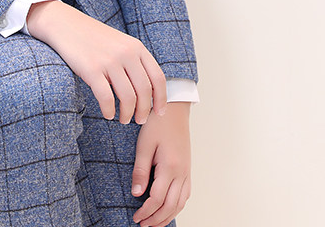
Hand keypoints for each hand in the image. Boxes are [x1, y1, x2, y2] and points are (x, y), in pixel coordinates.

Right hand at [25, 0, 166, 123]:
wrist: (65, 24)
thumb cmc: (92, 37)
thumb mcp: (119, 42)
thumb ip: (134, 60)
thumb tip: (148, 91)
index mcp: (135, 46)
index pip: (158, 77)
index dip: (161, 99)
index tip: (159, 113)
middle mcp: (126, 53)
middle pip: (144, 91)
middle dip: (144, 111)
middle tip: (139, 120)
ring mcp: (109, 61)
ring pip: (128, 98)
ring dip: (127, 114)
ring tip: (123, 120)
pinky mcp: (91, 69)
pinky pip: (107, 98)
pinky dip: (109, 111)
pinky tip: (107, 114)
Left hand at [131, 102, 191, 226]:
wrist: (175, 109)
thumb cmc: (158, 123)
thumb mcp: (144, 144)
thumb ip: (140, 170)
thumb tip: (136, 193)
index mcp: (170, 167)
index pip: (157, 199)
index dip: (146, 211)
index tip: (136, 217)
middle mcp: (182, 173)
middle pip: (170, 206)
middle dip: (156, 219)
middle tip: (143, 224)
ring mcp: (187, 172)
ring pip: (180, 203)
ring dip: (167, 216)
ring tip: (154, 223)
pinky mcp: (188, 170)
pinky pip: (185, 195)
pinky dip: (177, 206)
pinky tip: (168, 209)